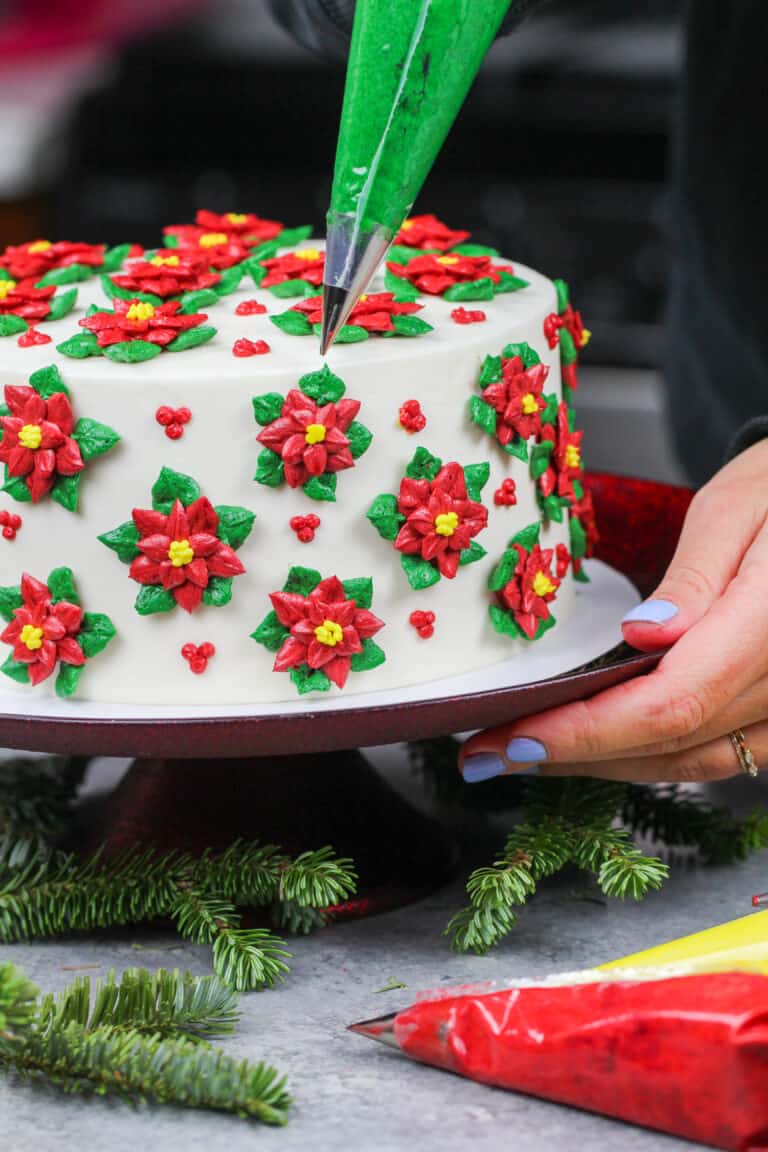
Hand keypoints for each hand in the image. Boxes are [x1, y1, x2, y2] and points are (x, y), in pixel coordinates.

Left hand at [460, 439, 767, 783]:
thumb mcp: (734, 507)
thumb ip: (693, 576)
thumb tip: (643, 634)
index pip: (670, 702)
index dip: (586, 732)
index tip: (513, 738)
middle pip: (673, 743)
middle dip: (574, 754)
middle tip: (491, 753)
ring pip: (692, 761)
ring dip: (605, 765)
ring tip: (527, 753)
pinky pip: (716, 752)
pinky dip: (651, 756)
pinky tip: (598, 746)